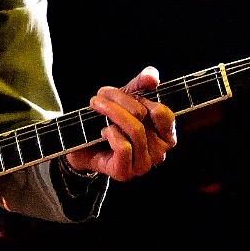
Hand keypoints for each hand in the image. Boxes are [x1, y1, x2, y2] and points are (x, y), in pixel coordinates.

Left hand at [63, 66, 176, 181]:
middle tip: (100, 94)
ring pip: (134, 131)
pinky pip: (124, 147)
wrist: (83, 146)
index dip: (142, 99)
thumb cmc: (110, 121)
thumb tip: (153, 77)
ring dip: (111, 112)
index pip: (163, 113)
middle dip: (119, 100)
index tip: (126, 92)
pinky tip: (103, 131)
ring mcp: (143, 166)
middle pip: (143, 117)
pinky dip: (111, 134)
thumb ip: (142, 84)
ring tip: (96, 104)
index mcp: (166, 136)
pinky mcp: (125, 173)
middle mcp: (159, 153)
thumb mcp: (127, 99)